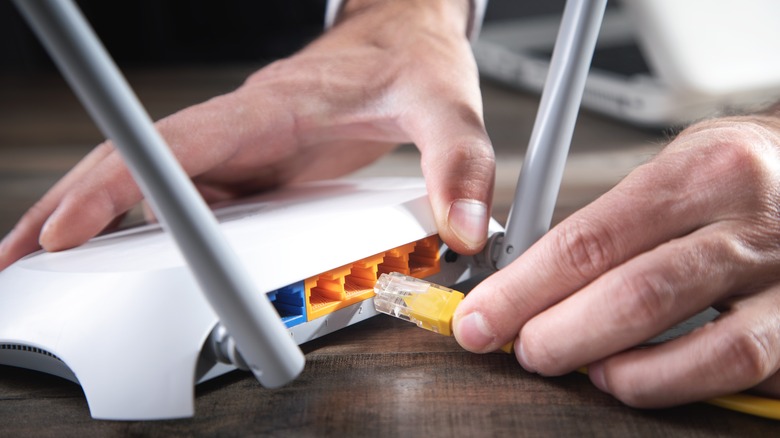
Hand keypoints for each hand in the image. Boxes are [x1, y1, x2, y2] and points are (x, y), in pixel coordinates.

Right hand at [0, 0, 493, 269]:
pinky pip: (190, 195)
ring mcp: (244, 146)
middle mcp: (244, 127)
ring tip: (50, 260)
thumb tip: (468, 231)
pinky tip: (127, 250)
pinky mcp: (255, 163)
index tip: (68, 228)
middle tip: (21, 256)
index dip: (116, 188)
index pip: (175, 148)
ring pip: (154, 181)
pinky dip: (147, 223)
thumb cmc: (412, 58)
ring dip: (97, 216)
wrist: (404, 32)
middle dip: (74, 208)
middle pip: (139, 166)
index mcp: (271, 110)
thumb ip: (460, 165)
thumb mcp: (445, 104)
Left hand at [454, 114, 779, 406]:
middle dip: (562, 336)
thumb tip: (527, 279)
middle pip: (639, 297)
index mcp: (703, 171)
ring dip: (630, 375)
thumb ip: (609, 223)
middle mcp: (753, 224)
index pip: (590, 241)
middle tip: (527, 349)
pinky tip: (650, 377)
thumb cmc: (738, 176)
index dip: (523, 290)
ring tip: (590, 370)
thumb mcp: (675, 166)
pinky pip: (749, 373)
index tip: (480, 317)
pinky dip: (688, 385)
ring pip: (711, 351)